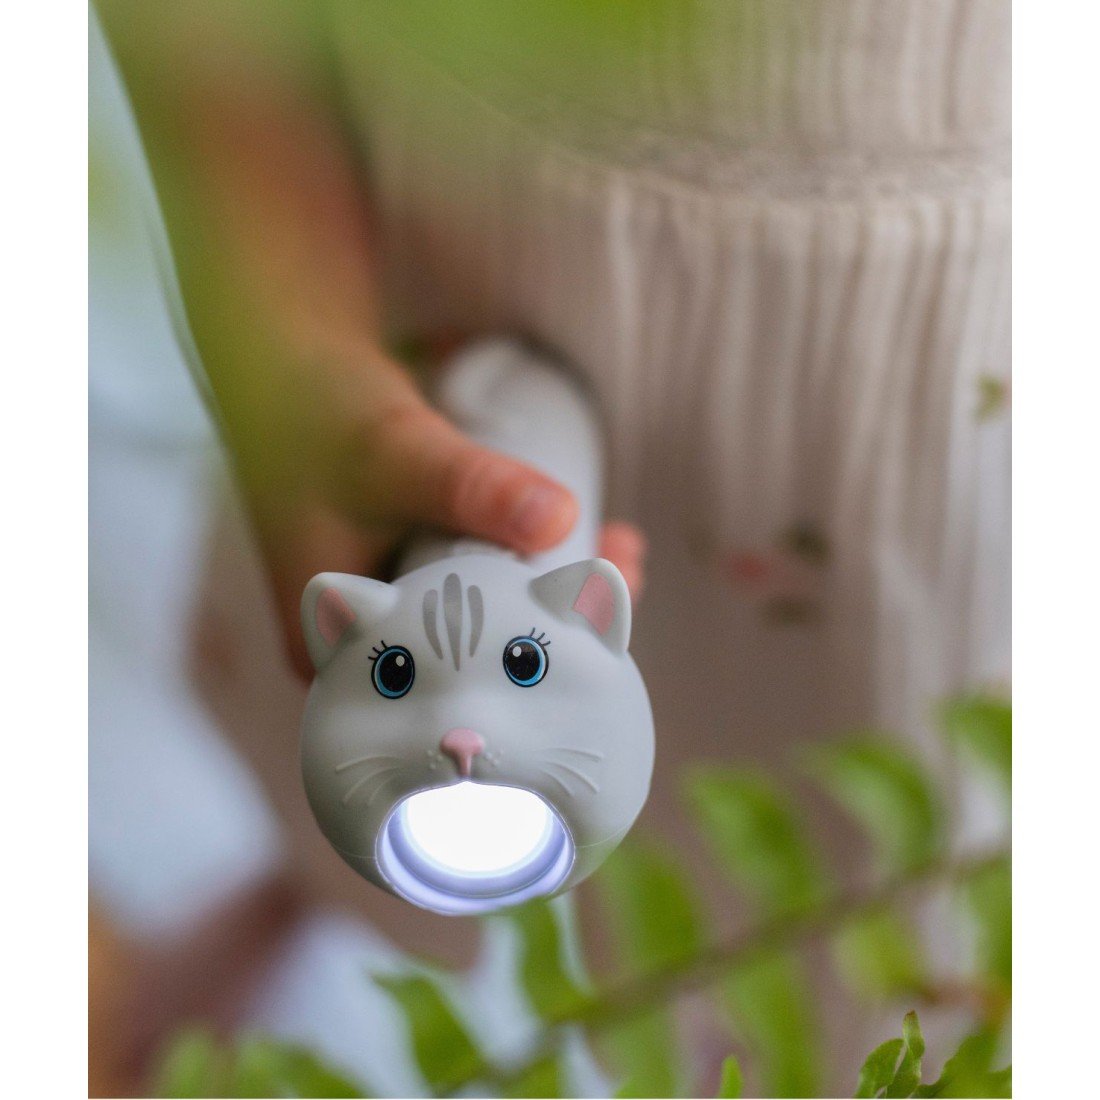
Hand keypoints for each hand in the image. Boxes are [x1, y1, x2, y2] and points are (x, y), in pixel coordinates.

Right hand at [234, 343, 645, 679]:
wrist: (287, 367)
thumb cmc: (316, 415)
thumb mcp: (395, 453)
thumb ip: (468, 486)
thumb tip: (559, 520)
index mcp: (337, 651)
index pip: (445, 690)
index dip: (526, 674)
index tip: (598, 638)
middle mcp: (367, 640)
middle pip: (476, 660)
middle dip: (557, 628)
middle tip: (625, 584)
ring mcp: (394, 602)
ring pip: (488, 617)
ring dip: (557, 587)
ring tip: (622, 551)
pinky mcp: (417, 568)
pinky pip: (488, 579)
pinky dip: (536, 559)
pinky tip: (591, 532)